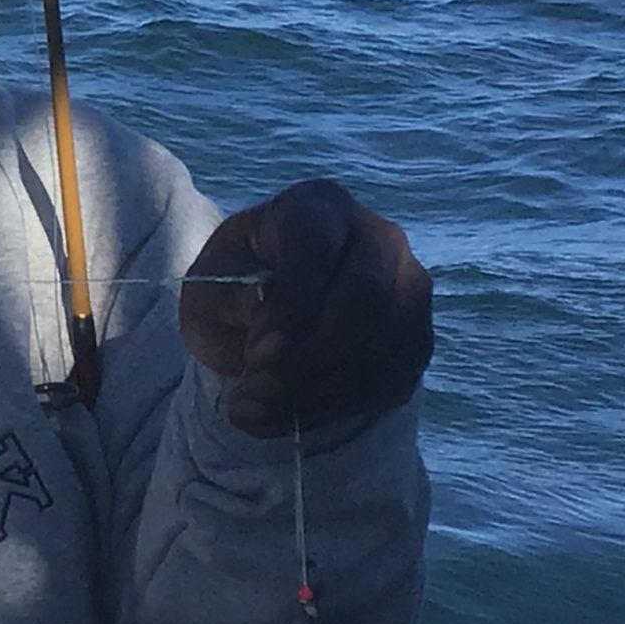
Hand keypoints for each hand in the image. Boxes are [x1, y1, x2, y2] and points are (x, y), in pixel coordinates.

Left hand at [177, 179, 432, 437]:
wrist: (270, 319)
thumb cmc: (234, 288)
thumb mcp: (207, 289)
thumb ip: (229, 299)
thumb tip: (265, 326)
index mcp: (314, 208)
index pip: (317, 245)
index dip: (291, 304)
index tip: (258, 355)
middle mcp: (376, 237)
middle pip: (366, 295)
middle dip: (309, 355)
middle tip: (256, 389)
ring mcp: (407, 287)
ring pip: (384, 343)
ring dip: (317, 390)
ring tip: (256, 409)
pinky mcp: (416, 338)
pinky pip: (391, 379)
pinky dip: (335, 408)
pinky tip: (286, 415)